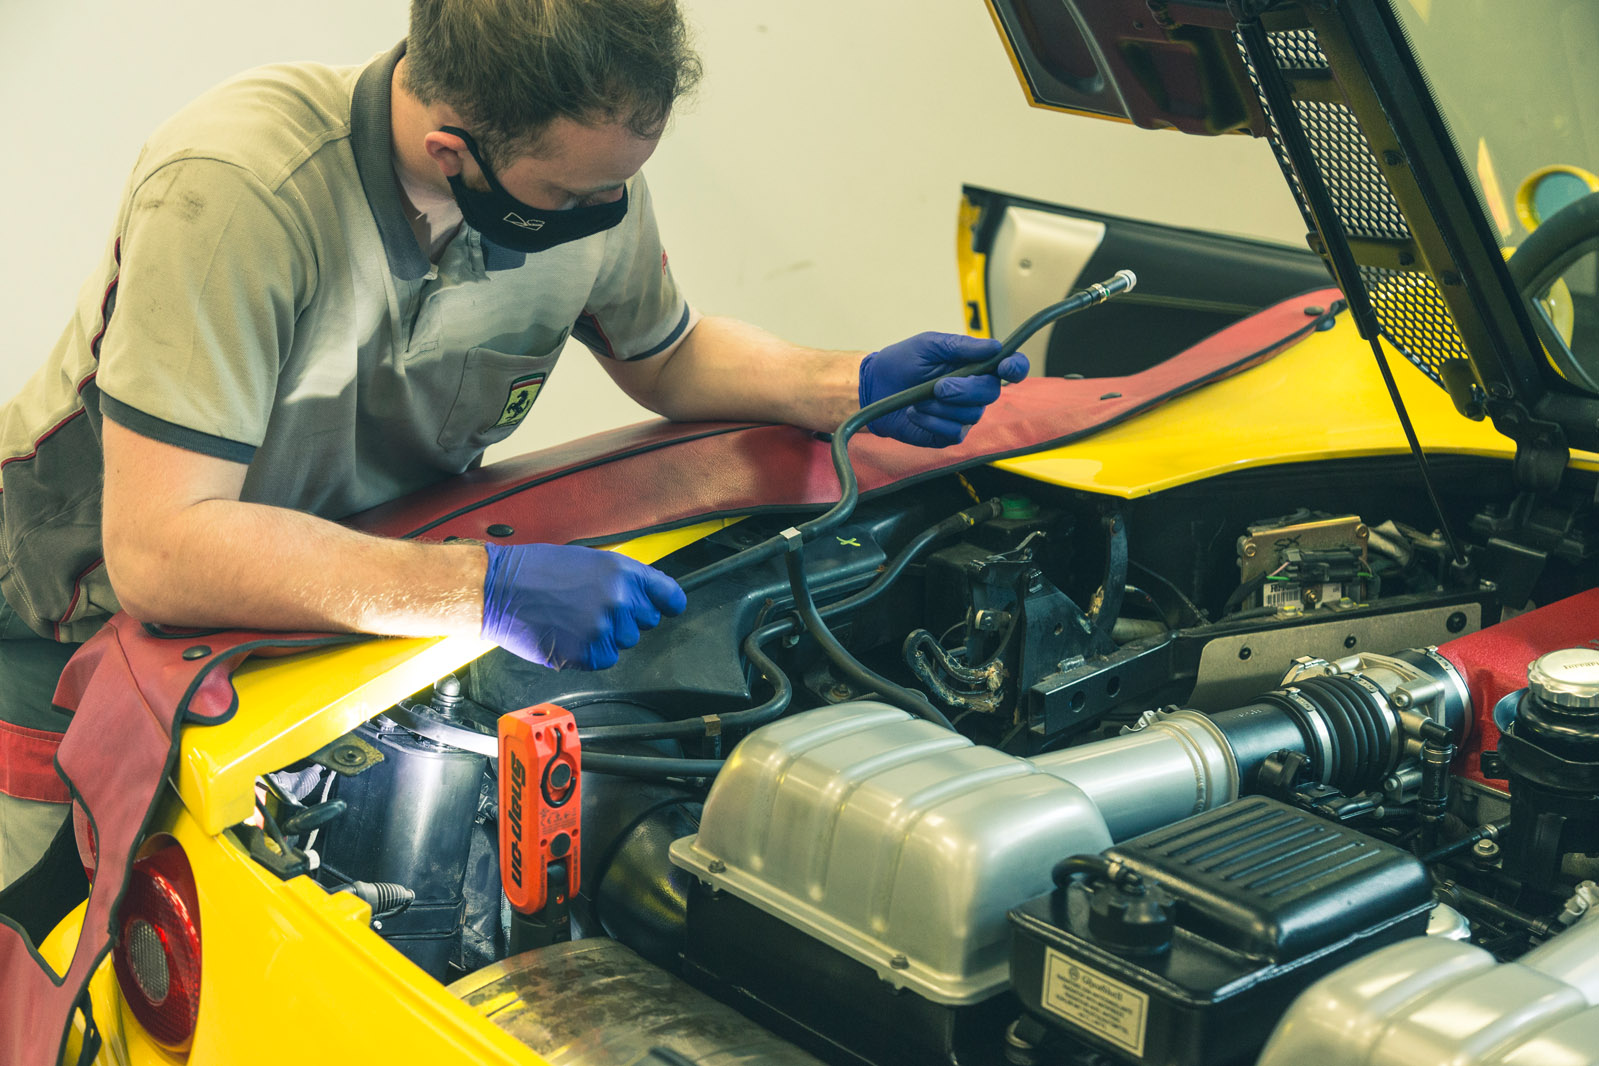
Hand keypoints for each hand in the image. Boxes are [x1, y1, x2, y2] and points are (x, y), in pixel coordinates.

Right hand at [480, 543, 686, 669]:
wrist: (500, 587)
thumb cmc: (537, 569)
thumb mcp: (589, 559)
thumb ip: (622, 578)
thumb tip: (647, 595)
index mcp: (622, 572)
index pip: (669, 594)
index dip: (668, 602)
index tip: (669, 607)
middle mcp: (619, 600)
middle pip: (645, 622)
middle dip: (626, 617)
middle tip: (592, 606)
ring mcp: (603, 629)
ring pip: (624, 643)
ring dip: (606, 636)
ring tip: (574, 618)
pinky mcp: (586, 653)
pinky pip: (604, 660)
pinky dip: (589, 653)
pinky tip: (568, 634)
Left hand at [857, 332, 1028, 447]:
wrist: (875, 388)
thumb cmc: (902, 362)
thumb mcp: (929, 344)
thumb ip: (961, 346)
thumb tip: (995, 346)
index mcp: (976, 365)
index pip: (1010, 368)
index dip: (1016, 368)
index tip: (1006, 368)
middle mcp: (975, 391)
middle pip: (991, 393)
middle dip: (966, 390)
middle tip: (939, 386)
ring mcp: (963, 414)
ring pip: (971, 415)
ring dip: (941, 406)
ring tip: (919, 398)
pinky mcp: (949, 434)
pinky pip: (953, 432)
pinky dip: (932, 421)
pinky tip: (916, 413)